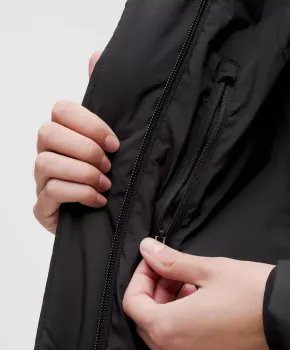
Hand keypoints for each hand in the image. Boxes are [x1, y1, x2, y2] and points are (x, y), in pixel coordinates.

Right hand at [33, 51, 119, 233]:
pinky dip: (80, 194)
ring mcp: (41, 181)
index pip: (61, 110)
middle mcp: (48, 153)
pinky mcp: (43, 208)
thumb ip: (107, 102)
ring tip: (105, 184)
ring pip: (46, 162)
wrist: (113, 222)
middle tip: (108, 165)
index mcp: (65, 134)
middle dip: (85, 149)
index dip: (89, 123)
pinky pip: (50, 192)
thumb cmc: (113, 180)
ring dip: (83, 173)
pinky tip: (99, 200)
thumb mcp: (116, 143)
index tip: (115, 143)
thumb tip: (96, 55)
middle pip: (47, 132)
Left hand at [123, 238, 281, 349]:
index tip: (157, 265)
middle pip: (150, 328)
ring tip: (200, 301)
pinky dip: (197, 346)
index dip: (141, 279)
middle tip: (181, 280)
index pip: (133, 305)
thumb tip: (147, 249)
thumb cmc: (254, 293)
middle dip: (159, 300)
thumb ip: (172, 262)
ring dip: (175, 324)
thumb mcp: (212, 271)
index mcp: (169, 329)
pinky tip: (217, 328)